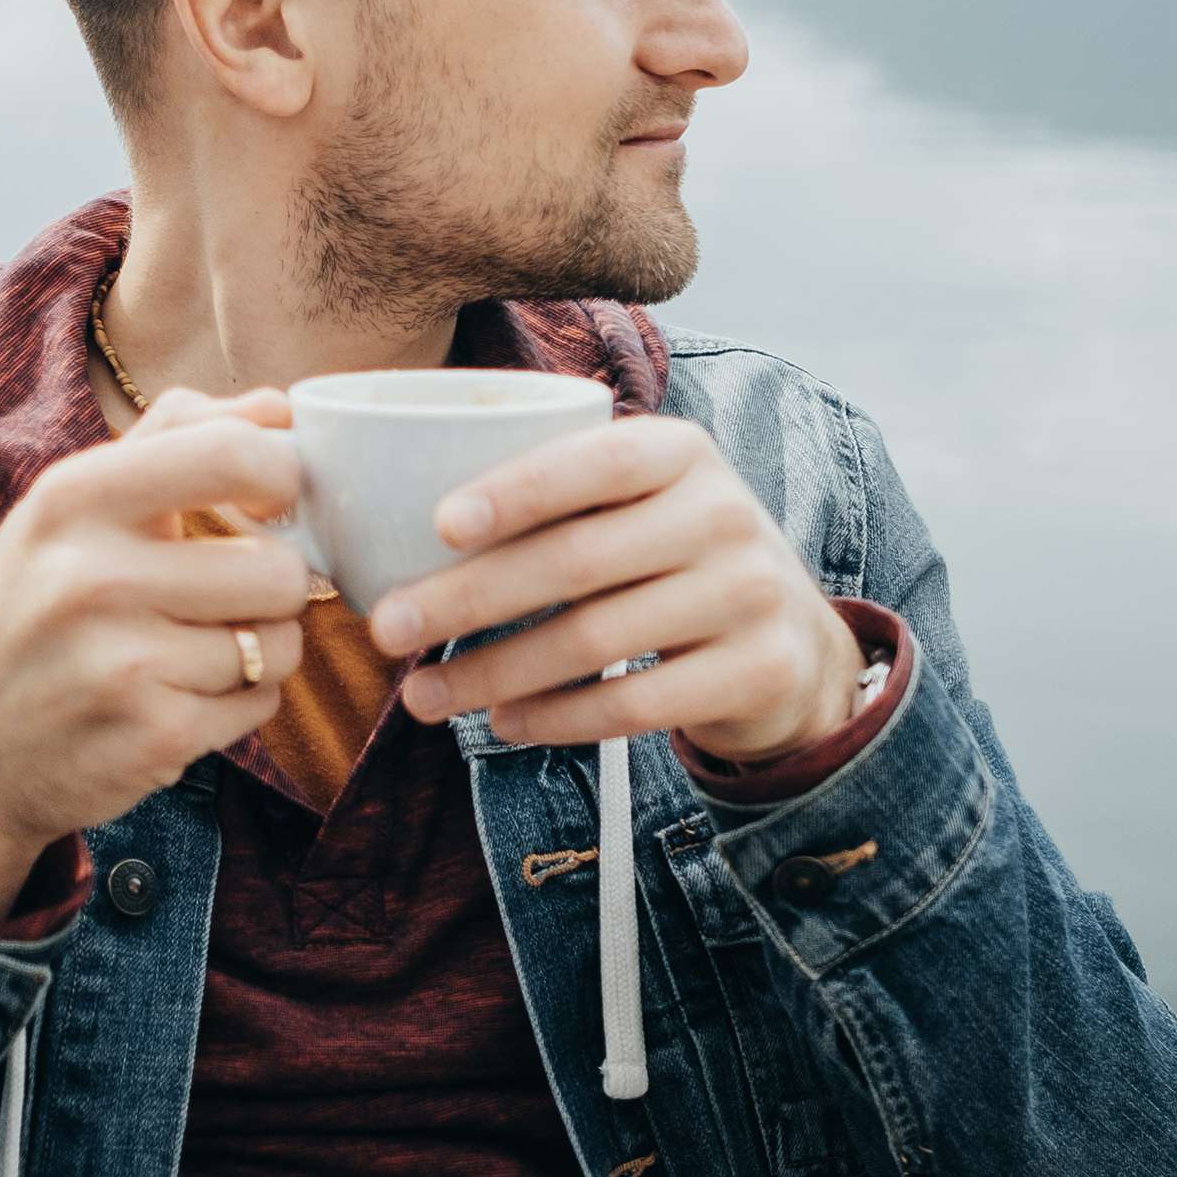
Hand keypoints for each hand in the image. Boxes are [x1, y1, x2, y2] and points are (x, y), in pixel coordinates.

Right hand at [0, 387, 313, 913]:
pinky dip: (239, 703)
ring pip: (282, 642)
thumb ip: (171, 440)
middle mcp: (91, 577)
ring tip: (194, 650)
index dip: (284, 476)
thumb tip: (281, 408)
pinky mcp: (153, 738)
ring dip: (260, 649)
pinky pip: (262, 703)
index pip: (232, 454)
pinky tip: (180, 698)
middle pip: (279, 568)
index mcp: (71, 499)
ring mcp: (123, 665)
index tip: (275, 501)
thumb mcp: (64, 512)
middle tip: (229, 596)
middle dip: (274, 587)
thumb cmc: (24, 616)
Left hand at [367, 415, 864, 760]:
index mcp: (682, 453)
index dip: (518, 490)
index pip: (595, 462)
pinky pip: (634, 705)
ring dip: (493, 673)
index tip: (439, 524)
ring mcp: (749, 594)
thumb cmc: (670, 560)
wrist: (790, 643)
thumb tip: (394, 520)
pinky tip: (504, 722)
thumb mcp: (639, 505)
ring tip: (424, 696)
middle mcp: (724, 514)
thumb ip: (559, 495)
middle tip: (386, 628)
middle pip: (576, 561)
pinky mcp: (757, 670)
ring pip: (594, 641)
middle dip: (466, 598)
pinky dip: (556, 719)